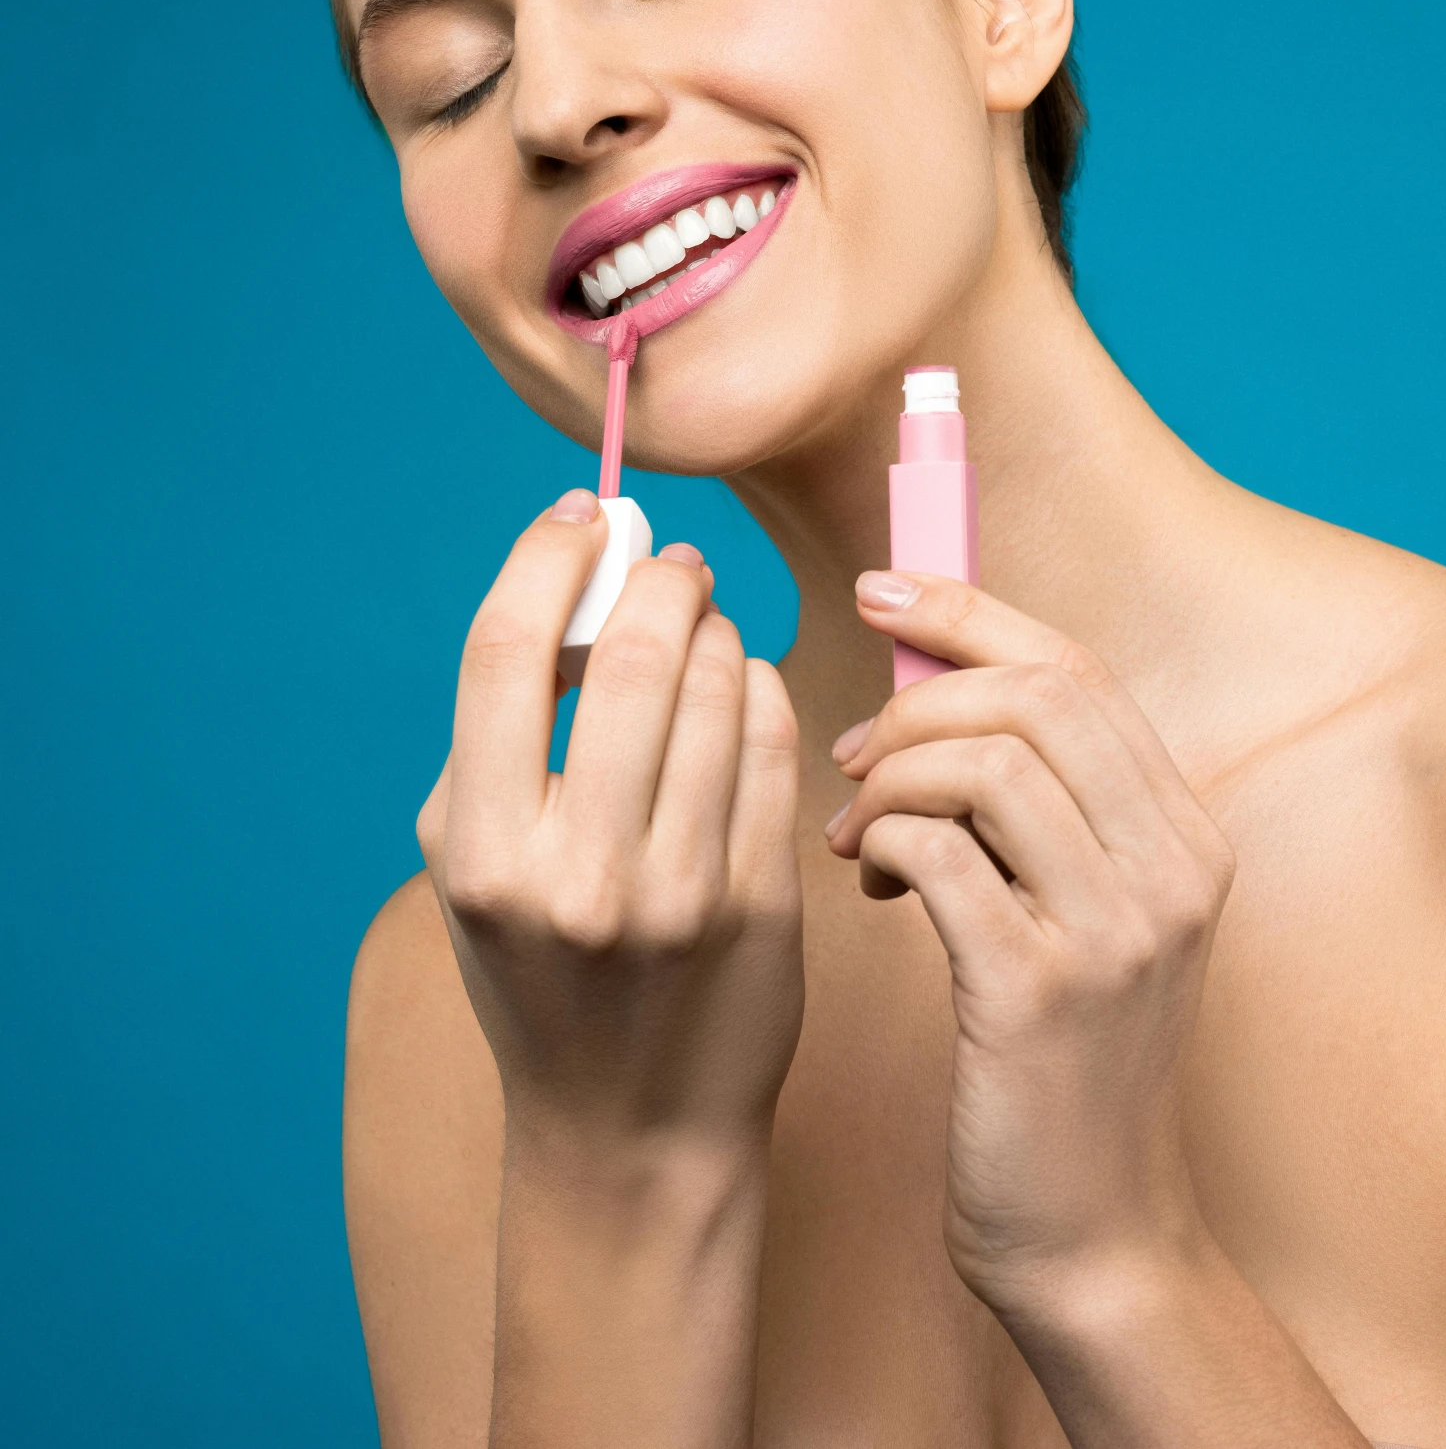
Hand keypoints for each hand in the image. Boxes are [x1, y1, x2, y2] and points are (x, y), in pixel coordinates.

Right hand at [416, 490, 803, 1167]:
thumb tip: (569, 582)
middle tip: (669, 562)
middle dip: (659, 578)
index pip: (503, 653)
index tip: (580, 516)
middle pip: (635, 655)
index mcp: (483, 853)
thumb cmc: (540, 970)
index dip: (546, 558)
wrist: (627, 1128)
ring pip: (721, 685)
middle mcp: (579, 873)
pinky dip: (760, 688)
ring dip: (717, 630)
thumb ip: (499, 729)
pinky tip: (743, 689)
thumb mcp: (472, 861)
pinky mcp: (764, 902)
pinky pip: (775, 739)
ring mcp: (682, 891)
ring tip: (707, 629)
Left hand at [828, 571, 1233, 1318]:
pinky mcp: (1039, 990)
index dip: (971, 611)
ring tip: (856, 830)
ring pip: (982, 761)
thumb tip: (927, 681)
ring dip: (889, 775)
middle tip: (855, 750)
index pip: (1078, 669)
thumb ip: (1035, 806)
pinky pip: (938, 851)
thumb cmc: (1059, 1065)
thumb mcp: (1080, 916)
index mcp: (1185, 836)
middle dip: (919, 694)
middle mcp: (1172, 869)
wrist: (1091, 1237)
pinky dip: (880, 839)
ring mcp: (1114, 930)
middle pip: (1034, 695)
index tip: (882, 592)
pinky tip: (865, 877)